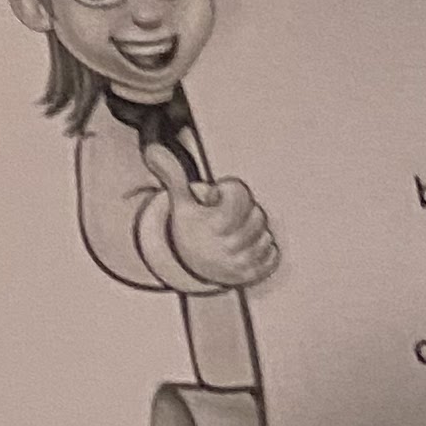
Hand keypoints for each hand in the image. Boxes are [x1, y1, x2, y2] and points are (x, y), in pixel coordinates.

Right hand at [162, 169, 278, 290]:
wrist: (188, 265)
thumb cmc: (189, 228)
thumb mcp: (180, 202)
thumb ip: (172, 175)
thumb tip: (153, 150)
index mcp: (214, 224)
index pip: (240, 194)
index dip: (229, 191)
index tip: (218, 199)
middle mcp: (229, 245)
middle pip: (258, 215)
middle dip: (246, 211)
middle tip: (230, 215)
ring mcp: (241, 262)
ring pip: (266, 235)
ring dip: (255, 231)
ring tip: (238, 232)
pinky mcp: (252, 275)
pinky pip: (273, 256)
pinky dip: (265, 249)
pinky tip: (249, 246)